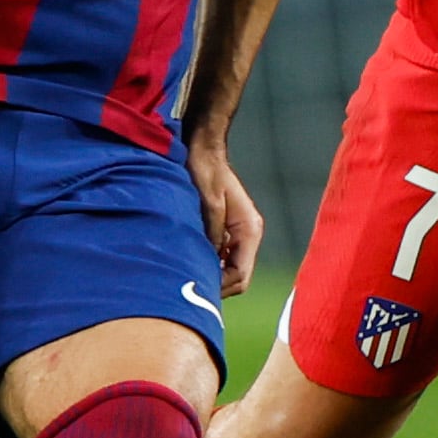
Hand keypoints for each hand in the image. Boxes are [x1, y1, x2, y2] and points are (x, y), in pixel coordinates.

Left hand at [187, 144, 263, 295]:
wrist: (203, 149)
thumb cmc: (205, 172)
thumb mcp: (209, 204)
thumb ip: (212, 235)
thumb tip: (208, 263)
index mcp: (249, 230)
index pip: (241, 274)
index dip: (220, 286)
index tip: (196, 288)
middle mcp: (248, 234)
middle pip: (238, 276)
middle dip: (216, 284)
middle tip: (188, 288)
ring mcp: (238, 233)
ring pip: (229, 268)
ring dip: (211, 273)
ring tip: (187, 275)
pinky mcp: (227, 229)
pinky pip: (221, 256)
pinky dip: (208, 262)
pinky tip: (190, 259)